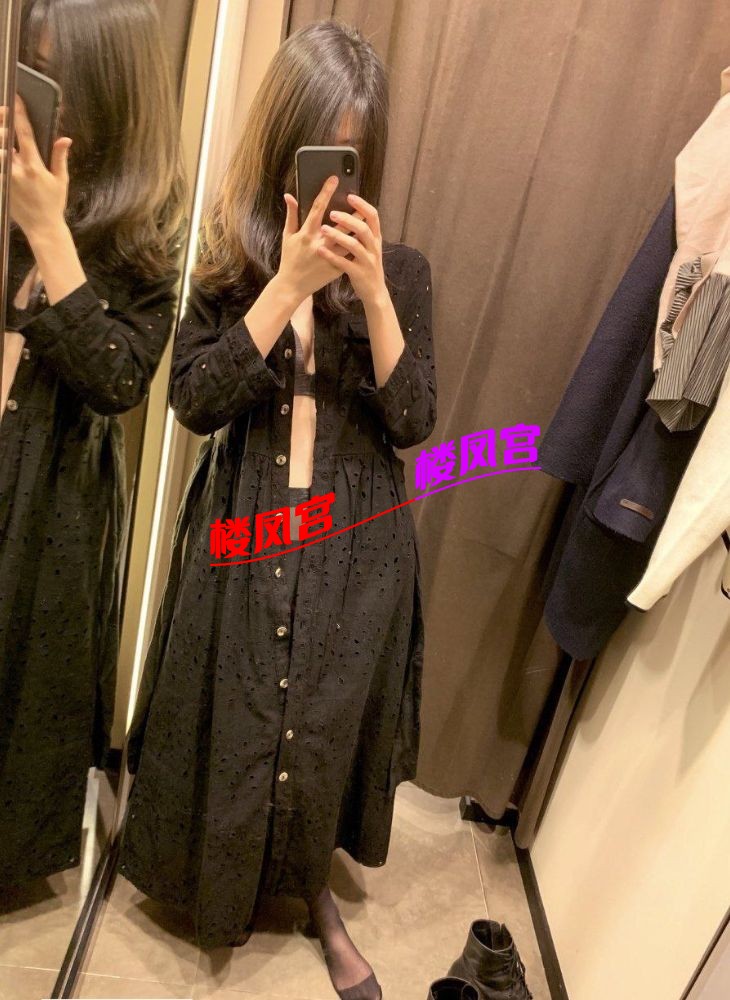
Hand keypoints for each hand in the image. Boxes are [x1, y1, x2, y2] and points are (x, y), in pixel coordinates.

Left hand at [4, 96, 71, 241]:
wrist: (42, 228)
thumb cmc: (53, 204)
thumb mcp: (62, 181)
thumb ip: (59, 157)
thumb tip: (65, 138)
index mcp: (35, 167)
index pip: (24, 133)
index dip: (19, 113)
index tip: (16, 97)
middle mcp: (17, 171)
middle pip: (2, 137)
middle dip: (1, 120)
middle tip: (3, 111)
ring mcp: (5, 178)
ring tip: (1, 129)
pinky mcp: (0, 185)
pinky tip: (0, 148)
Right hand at [278, 175, 353, 303]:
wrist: (292, 286)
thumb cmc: (289, 259)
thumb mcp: (288, 236)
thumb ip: (291, 215)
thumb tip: (290, 196)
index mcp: (306, 233)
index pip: (318, 208)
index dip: (326, 192)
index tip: (335, 179)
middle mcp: (319, 244)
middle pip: (341, 224)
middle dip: (352, 212)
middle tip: (360, 200)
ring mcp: (329, 257)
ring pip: (349, 240)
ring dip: (359, 229)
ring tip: (366, 218)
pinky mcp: (336, 268)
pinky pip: (350, 256)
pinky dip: (357, 247)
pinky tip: (365, 239)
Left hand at [316, 192, 386, 309]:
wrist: (374, 292)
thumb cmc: (366, 266)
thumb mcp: (369, 247)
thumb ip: (361, 232)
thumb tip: (351, 213)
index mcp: (375, 238)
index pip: (373, 217)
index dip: (362, 205)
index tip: (350, 196)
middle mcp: (373, 248)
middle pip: (363, 229)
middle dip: (348, 219)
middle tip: (332, 212)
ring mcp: (367, 261)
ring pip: (354, 246)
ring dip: (338, 236)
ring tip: (323, 228)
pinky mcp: (358, 274)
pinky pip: (344, 263)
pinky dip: (332, 256)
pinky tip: (320, 250)